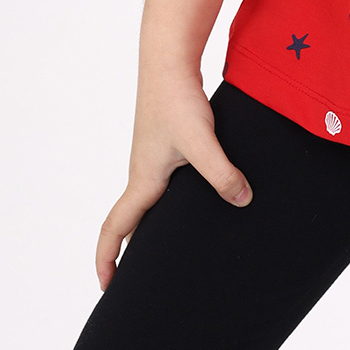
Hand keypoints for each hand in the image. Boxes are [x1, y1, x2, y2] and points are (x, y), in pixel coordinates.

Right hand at [95, 71, 252, 289]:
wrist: (169, 60)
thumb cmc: (177, 100)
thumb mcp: (201, 141)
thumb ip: (221, 172)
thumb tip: (243, 201)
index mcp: (142, 181)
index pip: (114, 230)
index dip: (106, 262)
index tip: (107, 289)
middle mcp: (143, 174)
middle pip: (131, 223)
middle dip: (131, 255)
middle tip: (144, 284)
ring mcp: (154, 160)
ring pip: (149, 203)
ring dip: (153, 228)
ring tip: (176, 253)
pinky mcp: (168, 145)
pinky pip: (165, 185)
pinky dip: (172, 204)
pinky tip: (200, 203)